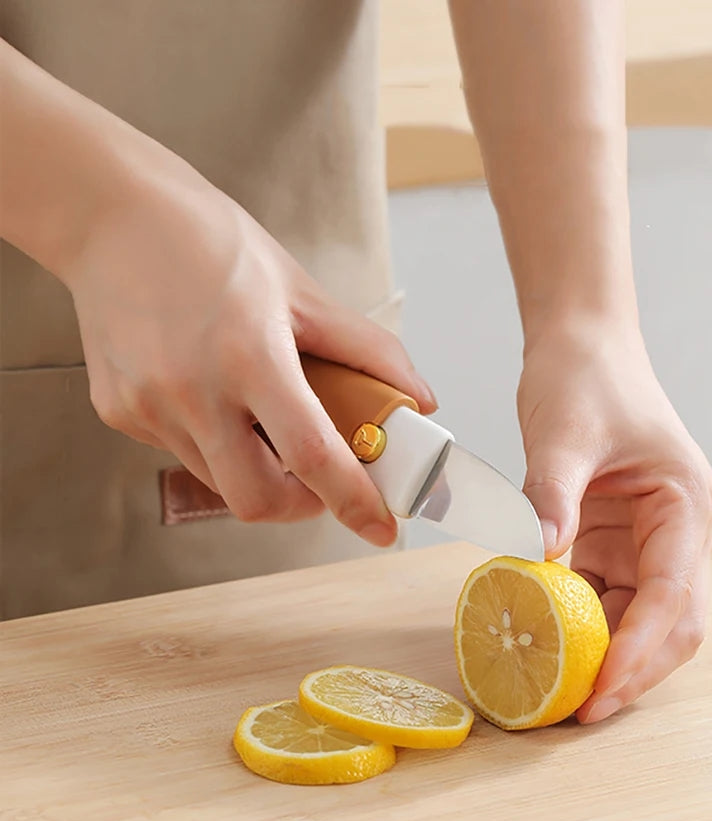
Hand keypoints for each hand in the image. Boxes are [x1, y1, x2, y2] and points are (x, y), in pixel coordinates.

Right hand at [62, 161, 435, 544]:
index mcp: (250, 356)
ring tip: (262, 416)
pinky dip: (214, 441)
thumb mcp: (302, 291)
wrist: (109, 214)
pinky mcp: (118, 411)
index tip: (381, 530)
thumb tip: (418, 400)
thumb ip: (368, 352)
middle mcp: (192, 392)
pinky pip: (182, 452)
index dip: (354, 502)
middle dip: (300, 506)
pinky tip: (211, 392)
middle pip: (256, 501)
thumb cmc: (212, 243)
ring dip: (257, 470)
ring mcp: (147, 407)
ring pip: (218, 480)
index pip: (312, 456)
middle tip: (320, 479)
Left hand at [518, 327, 711, 722]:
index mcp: (685, 504)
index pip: (672, 594)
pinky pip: (601, 597)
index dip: (638, 649)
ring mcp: (646, 541)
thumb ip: (550, 494)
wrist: (581, 345)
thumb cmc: (586, 376)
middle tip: (579, 713)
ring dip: (603, 655)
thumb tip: (534, 559)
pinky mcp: (613, 542)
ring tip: (557, 692)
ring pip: (637, 619)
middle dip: (630, 670)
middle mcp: (676, 532)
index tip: (599, 690)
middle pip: (669, 623)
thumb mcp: (563, 432)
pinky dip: (577, 626)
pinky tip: (542, 644)